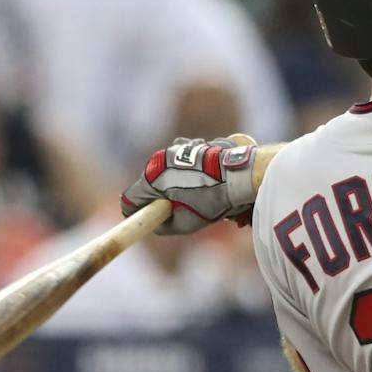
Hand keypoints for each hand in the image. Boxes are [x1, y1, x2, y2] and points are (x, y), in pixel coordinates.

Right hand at [120, 135, 258, 233]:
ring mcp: (177, 148)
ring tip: (197, 196)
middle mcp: (160, 158)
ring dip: (176, 185)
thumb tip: (157, 224)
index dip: (135, 213)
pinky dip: (191, 173)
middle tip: (177, 211)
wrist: (240, 174)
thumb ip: (163, 226)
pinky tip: (207, 181)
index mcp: (152, 177)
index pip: (131, 199)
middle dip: (159, 199)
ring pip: (168, 172)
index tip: (142, 220)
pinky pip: (184, 162)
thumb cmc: (212, 199)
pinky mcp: (193, 145)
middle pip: (150, 184)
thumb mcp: (185, 223)